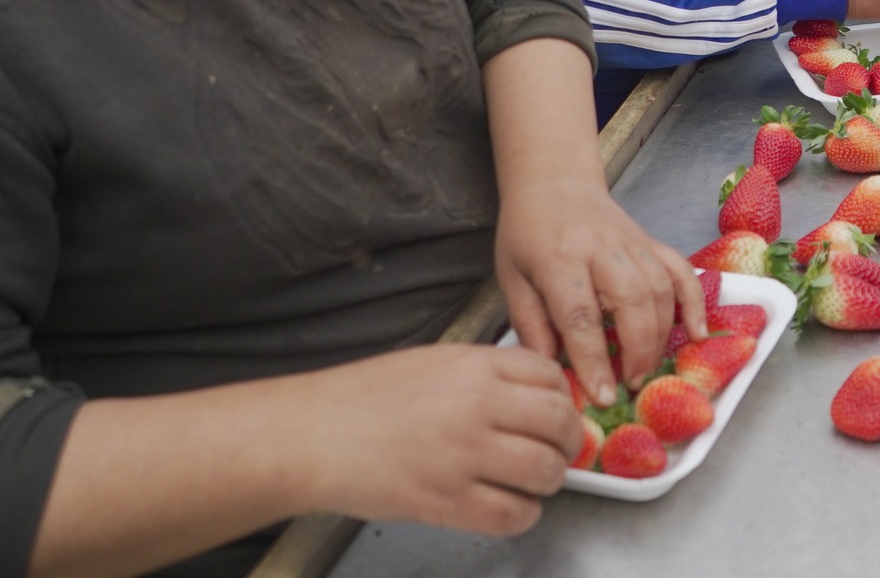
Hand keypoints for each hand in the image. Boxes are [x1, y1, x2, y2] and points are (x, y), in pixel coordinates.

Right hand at [296, 342, 582, 536]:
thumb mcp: (432, 363)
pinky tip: (507, 506)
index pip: (550, 376)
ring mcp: (464, 455)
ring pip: (546, 471)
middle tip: (556, 449)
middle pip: (558, 422)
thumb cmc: (363, 399)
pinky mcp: (448, 502)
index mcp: (474, 366)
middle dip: (566, 440)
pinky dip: (521, 515)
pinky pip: (513, 515)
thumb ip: (484, 374)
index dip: (561, 397)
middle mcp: (477, 406)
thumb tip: (531, 395)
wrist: (313, 435)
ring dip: (548, 480)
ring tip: (531, 481)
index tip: (555, 412)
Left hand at [495, 177, 706, 406]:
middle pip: (631, 300)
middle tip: (630, 385)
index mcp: (559, 259)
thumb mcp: (512, 278)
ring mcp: (632, 242)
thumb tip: (551, 373)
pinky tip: (695, 333)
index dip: (593, 360)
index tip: (602, 396)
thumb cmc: (527, 233)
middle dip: (636, 350)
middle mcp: (601, 249)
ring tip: (647, 370)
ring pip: (659, 289)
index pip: (580, 315)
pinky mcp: (651, 241)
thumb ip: (531, 325)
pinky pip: (681, 271)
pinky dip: (694, 302)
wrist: (554, 182)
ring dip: (660, 335)